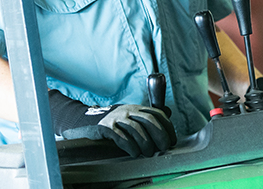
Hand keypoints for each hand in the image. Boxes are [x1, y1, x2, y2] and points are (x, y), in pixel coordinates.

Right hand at [61, 104, 176, 157]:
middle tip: (164, 148)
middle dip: (159, 135)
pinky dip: (130, 146)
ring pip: (136, 129)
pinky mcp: (106, 127)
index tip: (172, 140)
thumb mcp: (133, 116)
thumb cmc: (117, 122)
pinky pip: (120, 136)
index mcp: (137, 108)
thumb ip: (150, 115)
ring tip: (148, 153)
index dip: (167, 127)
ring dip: (145, 143)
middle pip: (149, 120)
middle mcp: (128, 110)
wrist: (90, 121)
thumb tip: (169, 112)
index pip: (157, 113)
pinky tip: (134, 153)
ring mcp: (117, 118)